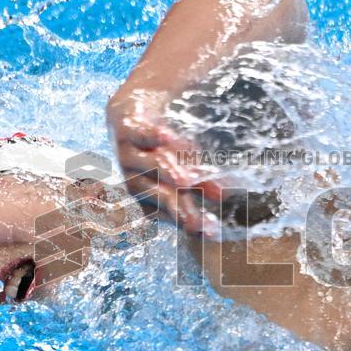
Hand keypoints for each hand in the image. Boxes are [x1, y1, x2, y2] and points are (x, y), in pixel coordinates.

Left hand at [106, 89, 224, 235]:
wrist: (126, 119)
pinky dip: (153, 136)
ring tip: (186, 181)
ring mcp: (130, 157)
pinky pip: (141, 135)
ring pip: (151, 167)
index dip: (192, 223)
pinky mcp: (128, 131)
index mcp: (148, 198)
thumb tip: (225, 197)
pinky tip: (166, 137)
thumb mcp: (181, 169)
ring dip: (168, 172)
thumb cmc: (158, 151)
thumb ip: (200, 184)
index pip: (173, 215)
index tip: (213, 232)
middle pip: (162, 197)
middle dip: (180, 209)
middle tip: (198, 222)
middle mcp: (137, 182)